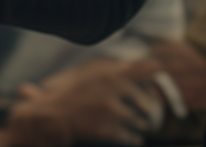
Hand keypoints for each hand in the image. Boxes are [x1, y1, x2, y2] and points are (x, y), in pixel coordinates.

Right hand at [7, 59, 163, 146]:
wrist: (48, 119)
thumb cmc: (67, 96)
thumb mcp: (92, 74)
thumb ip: (120, 70)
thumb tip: (157, 65)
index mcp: (111, 72)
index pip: (149, 68)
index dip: (156, 76)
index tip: (154, 86)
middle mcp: (115, 88)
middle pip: (148, 103)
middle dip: (146, 111)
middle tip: (145, 115)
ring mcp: (113, 110)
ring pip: (141, 122)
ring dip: (139, 126)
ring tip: (136, 127)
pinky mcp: (110, 131)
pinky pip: (133, 138)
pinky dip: (133, 140)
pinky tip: (131, 139)